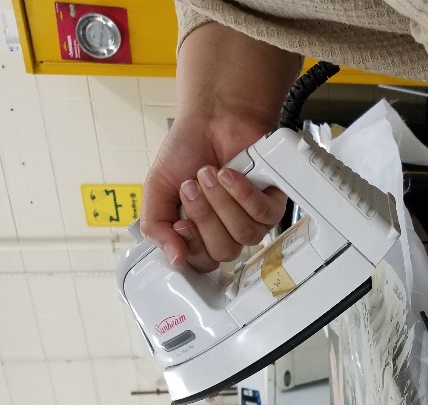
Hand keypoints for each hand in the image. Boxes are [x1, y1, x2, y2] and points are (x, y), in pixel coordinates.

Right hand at [141, 112, 287, 272]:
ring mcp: (251, 219)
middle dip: (204, 216)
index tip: (181, 222)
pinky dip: (244, 194)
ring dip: (223, 202)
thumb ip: (155, 225)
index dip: (194, 248)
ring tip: (210, 174)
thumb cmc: (187, 150)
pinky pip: (264, 214)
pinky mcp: (272, 203)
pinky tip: (231, 175)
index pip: (201, 264)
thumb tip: (174, 259)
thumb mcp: (157, 187)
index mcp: (198, 234)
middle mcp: (227, 231)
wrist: (212, 117)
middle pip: (224, 252)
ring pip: (244, 234)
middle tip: (192, 186)